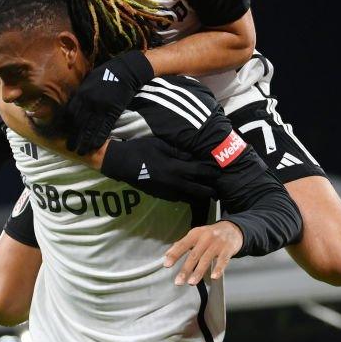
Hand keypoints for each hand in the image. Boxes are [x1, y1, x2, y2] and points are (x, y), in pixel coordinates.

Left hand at [65, 51, 154, 154]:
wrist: (125, 71)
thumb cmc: (106, 74)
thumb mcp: (89, 81)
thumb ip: (81, 93)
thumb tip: (73, 104)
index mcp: (81, 94)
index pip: (70, 113)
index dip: (66, 125)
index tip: (64, 134)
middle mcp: (89, 102)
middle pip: (78, 124)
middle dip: (74, 137)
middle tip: (70, 148)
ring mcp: (101, 107)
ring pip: (91, 129)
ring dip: (85, 142)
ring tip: (81, 152)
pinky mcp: (112, 111)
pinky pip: (104, 128)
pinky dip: (99, 138)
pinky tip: (95, 146)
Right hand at [100, 137, 217, 201]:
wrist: (121, 163)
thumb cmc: (141, 149)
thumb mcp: (161, 145)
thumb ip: (178, 152)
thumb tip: (192, 157)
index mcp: (174, 168)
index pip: (199, 172)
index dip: (211, 172)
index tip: (220, 172)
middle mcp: (173, 182)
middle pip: (197, 190)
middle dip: (209, 191)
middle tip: (218, 191)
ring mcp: (165, 190)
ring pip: (187, 196)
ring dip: (198, 195)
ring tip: (207, 193)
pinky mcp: (159, 194)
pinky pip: (176, 197)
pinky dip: (185, 195)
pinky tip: (188, 193)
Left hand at [164, 221, 243, 285]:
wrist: (232, 229)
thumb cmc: (211, 234)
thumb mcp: (196, 235)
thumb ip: (182, 244)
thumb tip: (167, 254)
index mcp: (196, 234)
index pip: (182, 244)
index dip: (174, 254)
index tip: (167, 264)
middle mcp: (206, 238)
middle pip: (194, 255)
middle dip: (185, 269)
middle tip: (178, 281)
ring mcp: (217, 244)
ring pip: (206, 259)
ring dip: (198, 272)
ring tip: (191, 282)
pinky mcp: (228, 249)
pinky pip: (223, 260)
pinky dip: (218, 269)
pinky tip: (214, 276)